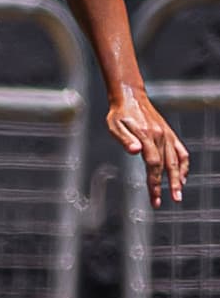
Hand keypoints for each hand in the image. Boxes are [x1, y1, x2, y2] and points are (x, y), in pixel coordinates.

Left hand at [110, 83, 191, 206]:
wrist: (130, 96)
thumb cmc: (119, 113)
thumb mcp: (114, 125)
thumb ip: (124, 139)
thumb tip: (134, 151)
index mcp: (147, 136)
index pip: (153, 164)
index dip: (155, 182)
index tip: (155, 197)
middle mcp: (160, 137)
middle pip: (166, 166)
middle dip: (168, 185)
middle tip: (170, 201)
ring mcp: (167, 135)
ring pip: (177, 160)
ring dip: (179, 178)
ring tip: (178, 193)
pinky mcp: (169, 134)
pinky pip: (181, 151)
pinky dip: (184, 164)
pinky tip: (183, 176)